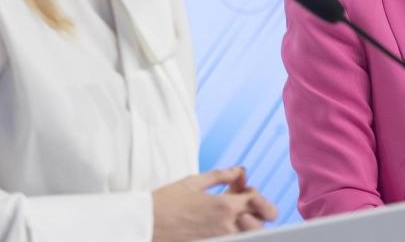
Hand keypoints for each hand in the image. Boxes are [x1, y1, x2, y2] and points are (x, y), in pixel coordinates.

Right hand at [151, 167, 277, 241]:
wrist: (144, 225)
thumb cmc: (164, 202)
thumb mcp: (193, 182)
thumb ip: (221, 175)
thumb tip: (240, 170)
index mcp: (224, 206)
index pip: (257, 200)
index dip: (252, 193)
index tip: (240, 189)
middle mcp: (226, 226)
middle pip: (260, 221)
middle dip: (257, 211)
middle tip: (243, 205)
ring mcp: (220, 240)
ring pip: (249, 234)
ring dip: (246, 223)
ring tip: (231, 215)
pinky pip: (232, 240)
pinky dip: (232, 232)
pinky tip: (217, 224)